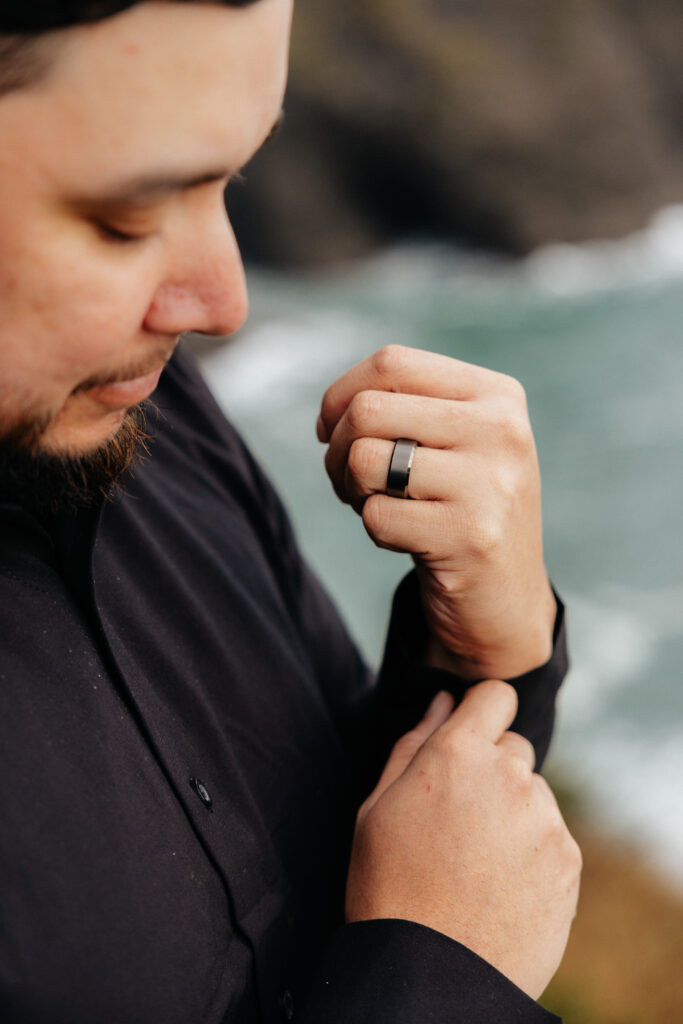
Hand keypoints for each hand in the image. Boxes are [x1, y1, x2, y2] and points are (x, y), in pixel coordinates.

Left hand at [318, 345, 555, 678]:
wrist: (506, 600)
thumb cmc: (462, 509)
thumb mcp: (456, 443)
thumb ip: (406, 407)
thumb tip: (331, 410)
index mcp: (497, 395)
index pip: (392, 362)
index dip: (340, 394)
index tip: (329, 429)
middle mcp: (501, 430)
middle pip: (368, 409)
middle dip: (336, 448)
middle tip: (348, 480)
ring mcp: (490, 483)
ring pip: (364, 459)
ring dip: (350, 488)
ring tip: (374, 504)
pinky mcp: (470, 535)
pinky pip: (375, 516)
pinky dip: (373, 530)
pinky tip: (405, 539)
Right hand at [346, 683, 581, 999]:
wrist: (432, 973)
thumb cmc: (389, 886)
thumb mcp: (377, 808)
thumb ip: (414, 743)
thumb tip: (443, 702)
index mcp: (457, 754)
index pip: (496, 694)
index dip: (483, 710)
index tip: (472, 734)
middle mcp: (509, 775)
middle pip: (513, 747)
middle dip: (491, 769)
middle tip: (458, 819)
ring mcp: (544, 818)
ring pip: (532, 793)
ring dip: (512, 811)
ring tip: (477, 861)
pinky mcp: (568, 858)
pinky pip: (550, 834)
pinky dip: (531, 850)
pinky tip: (499, 884)